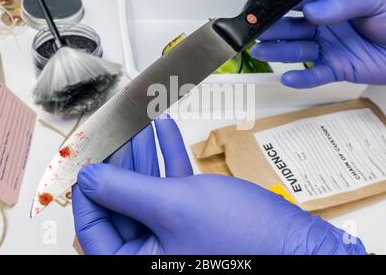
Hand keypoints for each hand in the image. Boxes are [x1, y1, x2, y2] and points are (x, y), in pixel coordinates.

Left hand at [72, 116, 366, 254]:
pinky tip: (164, 134)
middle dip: (121, 162)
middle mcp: (152, 255)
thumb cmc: (246, 239)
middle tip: (116, 133)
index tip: (88, 156)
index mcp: (136, 263)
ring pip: (147, 191)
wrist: (298, 243)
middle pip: (120, 204)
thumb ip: (125, 191)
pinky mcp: (194, 222)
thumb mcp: (174, 207)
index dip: (88, 188)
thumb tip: (89, 178)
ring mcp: (173, 238)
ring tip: (140, 125)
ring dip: (145, 155)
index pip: (93, 227)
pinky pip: (172, 188)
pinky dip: (169, 160)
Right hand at [251, 0, 385, 87]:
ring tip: (264, 51)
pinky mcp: (338, 69)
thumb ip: (343, 4)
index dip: (284, 6)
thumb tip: (313, 9)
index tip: (268, 8)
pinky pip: (315, 74)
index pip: (302, 4)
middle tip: (258, 31)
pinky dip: (301, 78)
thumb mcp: (376, 0)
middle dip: (275, 30)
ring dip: (280, 52)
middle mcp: (327, 28)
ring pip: (299, 51)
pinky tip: (289, 77)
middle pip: (294, 29)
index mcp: (334, 6)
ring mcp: (331, 49)